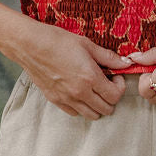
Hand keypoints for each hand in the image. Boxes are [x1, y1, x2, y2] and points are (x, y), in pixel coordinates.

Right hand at [13, 21, 132, 120]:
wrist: (30, 45)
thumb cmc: (58, 40)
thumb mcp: (86, 44)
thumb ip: (108, 57)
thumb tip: (126, 63)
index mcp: (90, 77)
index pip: (115, 96)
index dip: (119, 87)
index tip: (115, 77)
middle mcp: (79, 92)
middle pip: (106, 109)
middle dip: (111, 97)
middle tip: (106, 83)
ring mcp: (66, 99)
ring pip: (91, 115)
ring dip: (97, 105)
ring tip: (94, 90)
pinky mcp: (55, 100)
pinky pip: (74, 113)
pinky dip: (81, 107)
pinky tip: (80, 93)